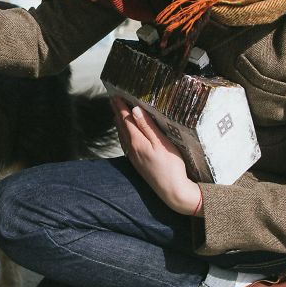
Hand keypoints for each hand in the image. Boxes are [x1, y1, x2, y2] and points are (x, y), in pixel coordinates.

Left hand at [112, 97, 202, 215]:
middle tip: (113, 100)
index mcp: (137, 142)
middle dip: (117, 112)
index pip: (126, 119)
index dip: (120, 107)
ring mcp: (134, 157)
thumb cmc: (171, 166)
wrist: (172, 191)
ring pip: (122, 136)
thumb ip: (148, 127)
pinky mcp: (137, 163)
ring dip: (119, 123)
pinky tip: (125, 134)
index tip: (115, 95)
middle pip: (122, 127)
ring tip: (117, 113)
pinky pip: (126, 144)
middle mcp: (132, 149)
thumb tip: (134, 110)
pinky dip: (123, 134)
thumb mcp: (162, 143)